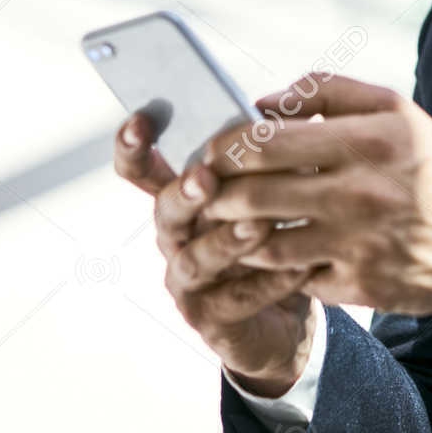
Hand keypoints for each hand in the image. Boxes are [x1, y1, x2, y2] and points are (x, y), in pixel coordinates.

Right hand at [113, 110, 319, 395]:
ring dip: (226, 241)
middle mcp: (175, 238)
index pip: (142, 169)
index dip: (133, 146)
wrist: (285, 316)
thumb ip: (260, 158)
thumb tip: (273, 112)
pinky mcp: (211, 320)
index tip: (141, 119)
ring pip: (194, 261)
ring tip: (259, 224)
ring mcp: (188, 282)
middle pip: (165, 211)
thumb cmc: (272, 239)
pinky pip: (236, 301)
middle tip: (206, 177)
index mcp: (181, 199)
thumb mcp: (265, 193)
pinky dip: (268, 283)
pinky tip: (298, 268)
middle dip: (185, 193)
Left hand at [199, 75, 431, 313]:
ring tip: (227, 225)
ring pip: (264, 246)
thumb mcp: (395, 110)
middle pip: (253, 197)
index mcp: (366, 140)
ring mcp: (359, 244)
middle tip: (205, 193)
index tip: (213, 152)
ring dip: (235, 237)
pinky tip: (269, 257)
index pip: (266, 143)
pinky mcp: (361, 285)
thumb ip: (327, 91)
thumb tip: (264, 101)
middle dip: (216, 196)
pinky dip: (277, 270)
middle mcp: (360, 192)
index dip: (224, 149)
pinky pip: (297, 279)